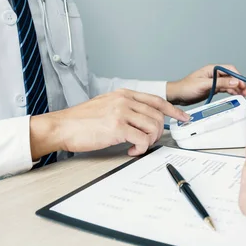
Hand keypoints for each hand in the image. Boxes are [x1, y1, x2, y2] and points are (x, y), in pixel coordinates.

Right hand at [30, 89, 188, 158]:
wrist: (62, 126)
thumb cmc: (81, 121)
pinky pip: (142, 140)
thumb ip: (125, 107)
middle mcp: (125, 100)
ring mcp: (121, 113)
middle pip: (158, 116)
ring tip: (136, 147)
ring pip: (153, 128)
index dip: (174, 110)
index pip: (157, 100)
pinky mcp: (117, 127)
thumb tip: (143, 119)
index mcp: (124, 94)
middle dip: (158, 133)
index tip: (183, 118)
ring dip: (149, 142)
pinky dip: (140, 149)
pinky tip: (130, 151)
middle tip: (148, 142)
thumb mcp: (106, 105)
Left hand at [166, 65, 245, 105]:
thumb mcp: (204, 85)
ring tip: (243, 95)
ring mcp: (214, 81)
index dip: (238, 77)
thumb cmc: (186, 88)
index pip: (229, 69)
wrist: (177, 95)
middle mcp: (214, 74)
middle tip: (245, 92)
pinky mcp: (213, 88)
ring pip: (229, 83)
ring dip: (236, 88)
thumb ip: (220, 83)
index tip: (242, 85)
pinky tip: (236, 95)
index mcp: (212, 69)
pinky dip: (231, 92)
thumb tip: (235, 82)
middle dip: (239, 83)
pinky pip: (225, 89)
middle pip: (231, 77)